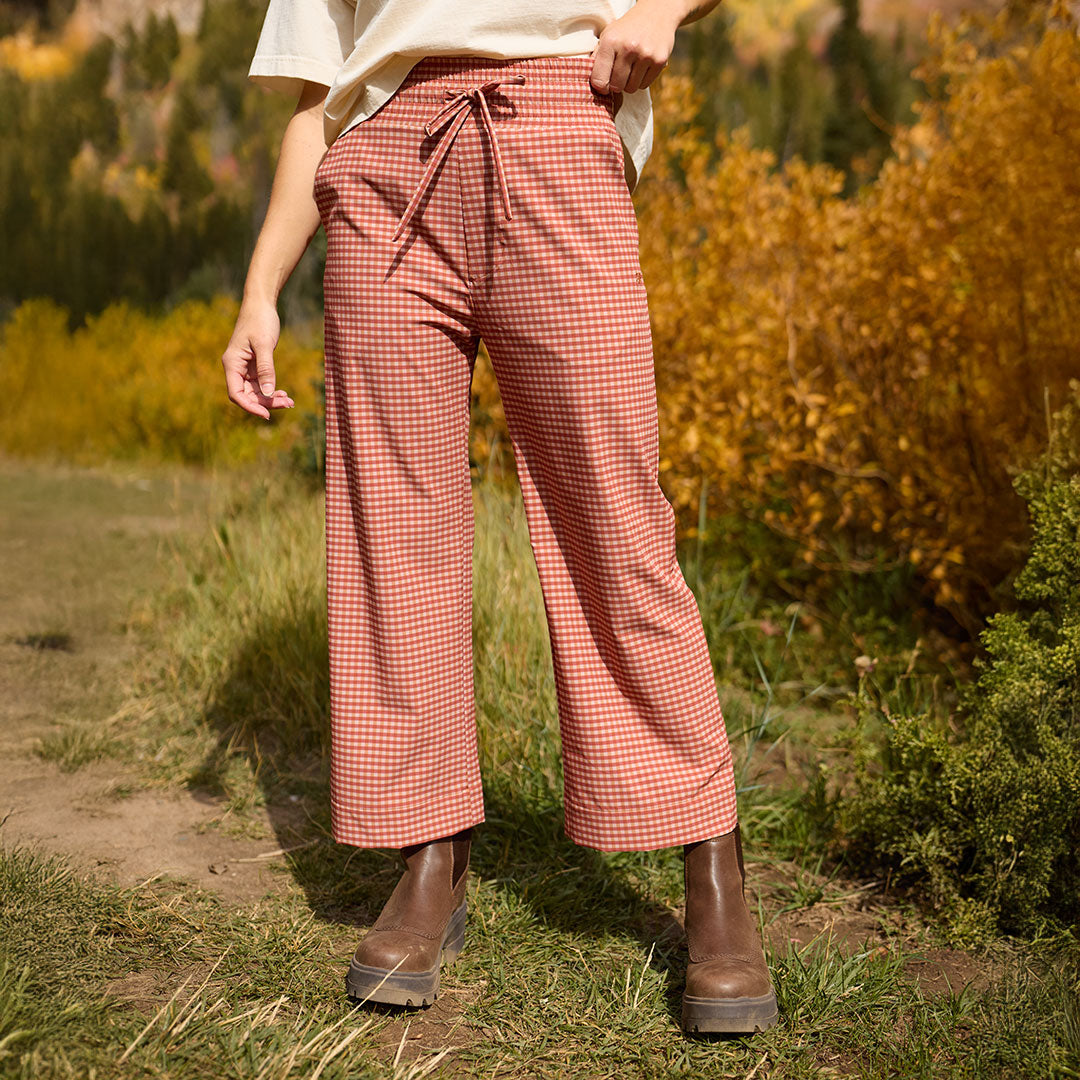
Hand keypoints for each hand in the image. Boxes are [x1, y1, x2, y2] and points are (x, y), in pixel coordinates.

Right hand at [221, 297, 294, 420]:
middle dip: (266, 403)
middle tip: (288, 404)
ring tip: (290, 402)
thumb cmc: (260, 320)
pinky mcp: (254, 366)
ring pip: (256, 392)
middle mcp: (236, 368)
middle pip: (247, 396)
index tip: (266, 414)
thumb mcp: (264, 344)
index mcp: (232, 363)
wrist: (261, 305)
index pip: (236, 394)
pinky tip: (284, 395)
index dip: (250, 406)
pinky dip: (272, 391)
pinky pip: (261, 385)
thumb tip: (268, 392)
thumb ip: (266, 368)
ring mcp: (245, 368)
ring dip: (271, 399)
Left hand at [589, 0, 680, 94]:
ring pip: (631, 88)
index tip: (604, 84)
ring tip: (631, 68)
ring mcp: (645, 55)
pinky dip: (641, 80)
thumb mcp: (608, 35)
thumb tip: (592, 82)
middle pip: (616, 87)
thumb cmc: (627, 29)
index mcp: (610, 41)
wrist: (656, 14)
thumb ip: (597, 57)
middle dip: (616, 84)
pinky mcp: (659, 61)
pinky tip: (642, 66)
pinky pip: (644, 85)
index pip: (599, 80)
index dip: (601, 86)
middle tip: (619, 74)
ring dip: (629, 83)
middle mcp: (628, 48)